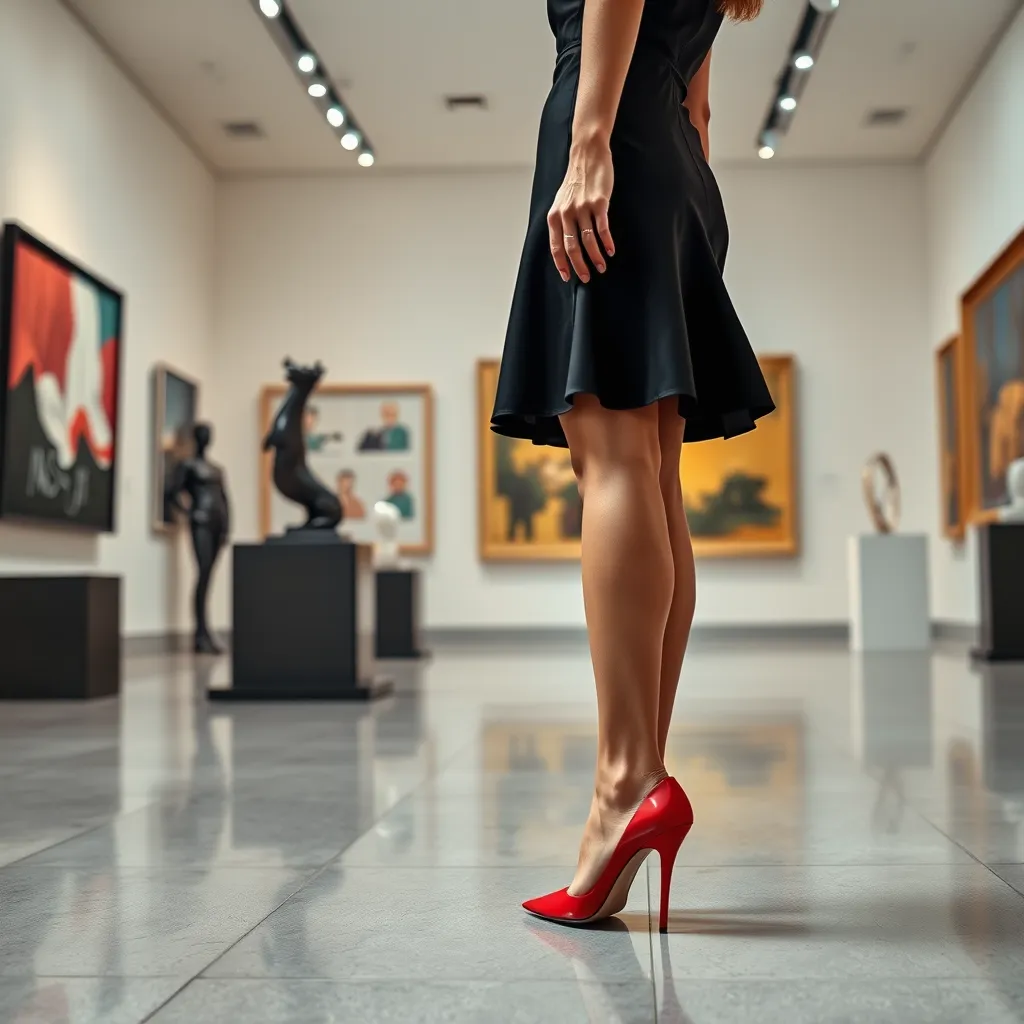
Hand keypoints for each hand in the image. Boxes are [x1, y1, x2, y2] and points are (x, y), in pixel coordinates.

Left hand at [547, 136, 615, 283]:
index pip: (556, 247)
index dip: (561, 264)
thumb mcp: (561, 202)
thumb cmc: (576, 181)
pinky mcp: (599, 203)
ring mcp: (583, 208)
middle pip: (572, 247)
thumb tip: (565, 246)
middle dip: (579, 266)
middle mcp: (566, 213)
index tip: (568, 277)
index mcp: (554, 216)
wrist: (587, 154)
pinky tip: (610, 250)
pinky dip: (607, 242)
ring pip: (588, 240)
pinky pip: (602, 228)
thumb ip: (561, 222)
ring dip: (596, 257)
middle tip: (587, 277)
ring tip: (602, 267)